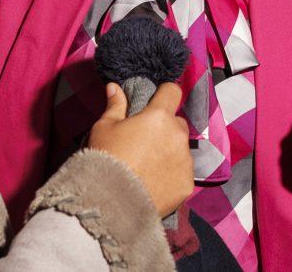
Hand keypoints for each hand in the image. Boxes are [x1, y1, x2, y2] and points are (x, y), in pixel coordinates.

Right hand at [87, 82, 192, 216]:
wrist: (111, 203)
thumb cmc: (106, 159)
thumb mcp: (104, 128)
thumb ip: (115, 105)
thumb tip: (115, 87)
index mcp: (159, 116)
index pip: (172, 91)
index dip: (164, 94)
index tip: (155, 102)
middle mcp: (178, 135)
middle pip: (177, 122)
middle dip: (165, 127)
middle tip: (145, 141)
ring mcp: (185, 161)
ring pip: (181, 148)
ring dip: (169, 151)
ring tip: (147, 166)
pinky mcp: (187, 184)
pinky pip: (183, 172)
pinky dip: (172, 174)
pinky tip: (154, 182)